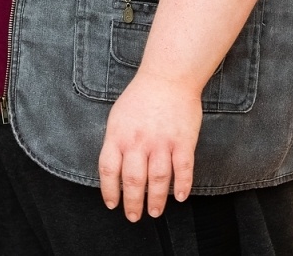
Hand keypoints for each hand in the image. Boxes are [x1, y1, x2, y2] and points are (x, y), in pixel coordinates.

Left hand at [98, 72, 200, 220]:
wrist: (168, 76)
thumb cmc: (141, 96)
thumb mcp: (118, 117)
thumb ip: (116, 142)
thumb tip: (114, 169)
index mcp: (119, 135)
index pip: (109, 170)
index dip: (109, 191)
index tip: (112, 204)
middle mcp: (138, 142)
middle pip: (133, 181)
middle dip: (132, 203)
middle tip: (134, 216)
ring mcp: (162, 142)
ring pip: (158, 180)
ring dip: (156, 200)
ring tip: (154, 212)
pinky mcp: (183, 141)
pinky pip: (183, 169)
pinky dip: (182, 185)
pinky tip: (179, 197)